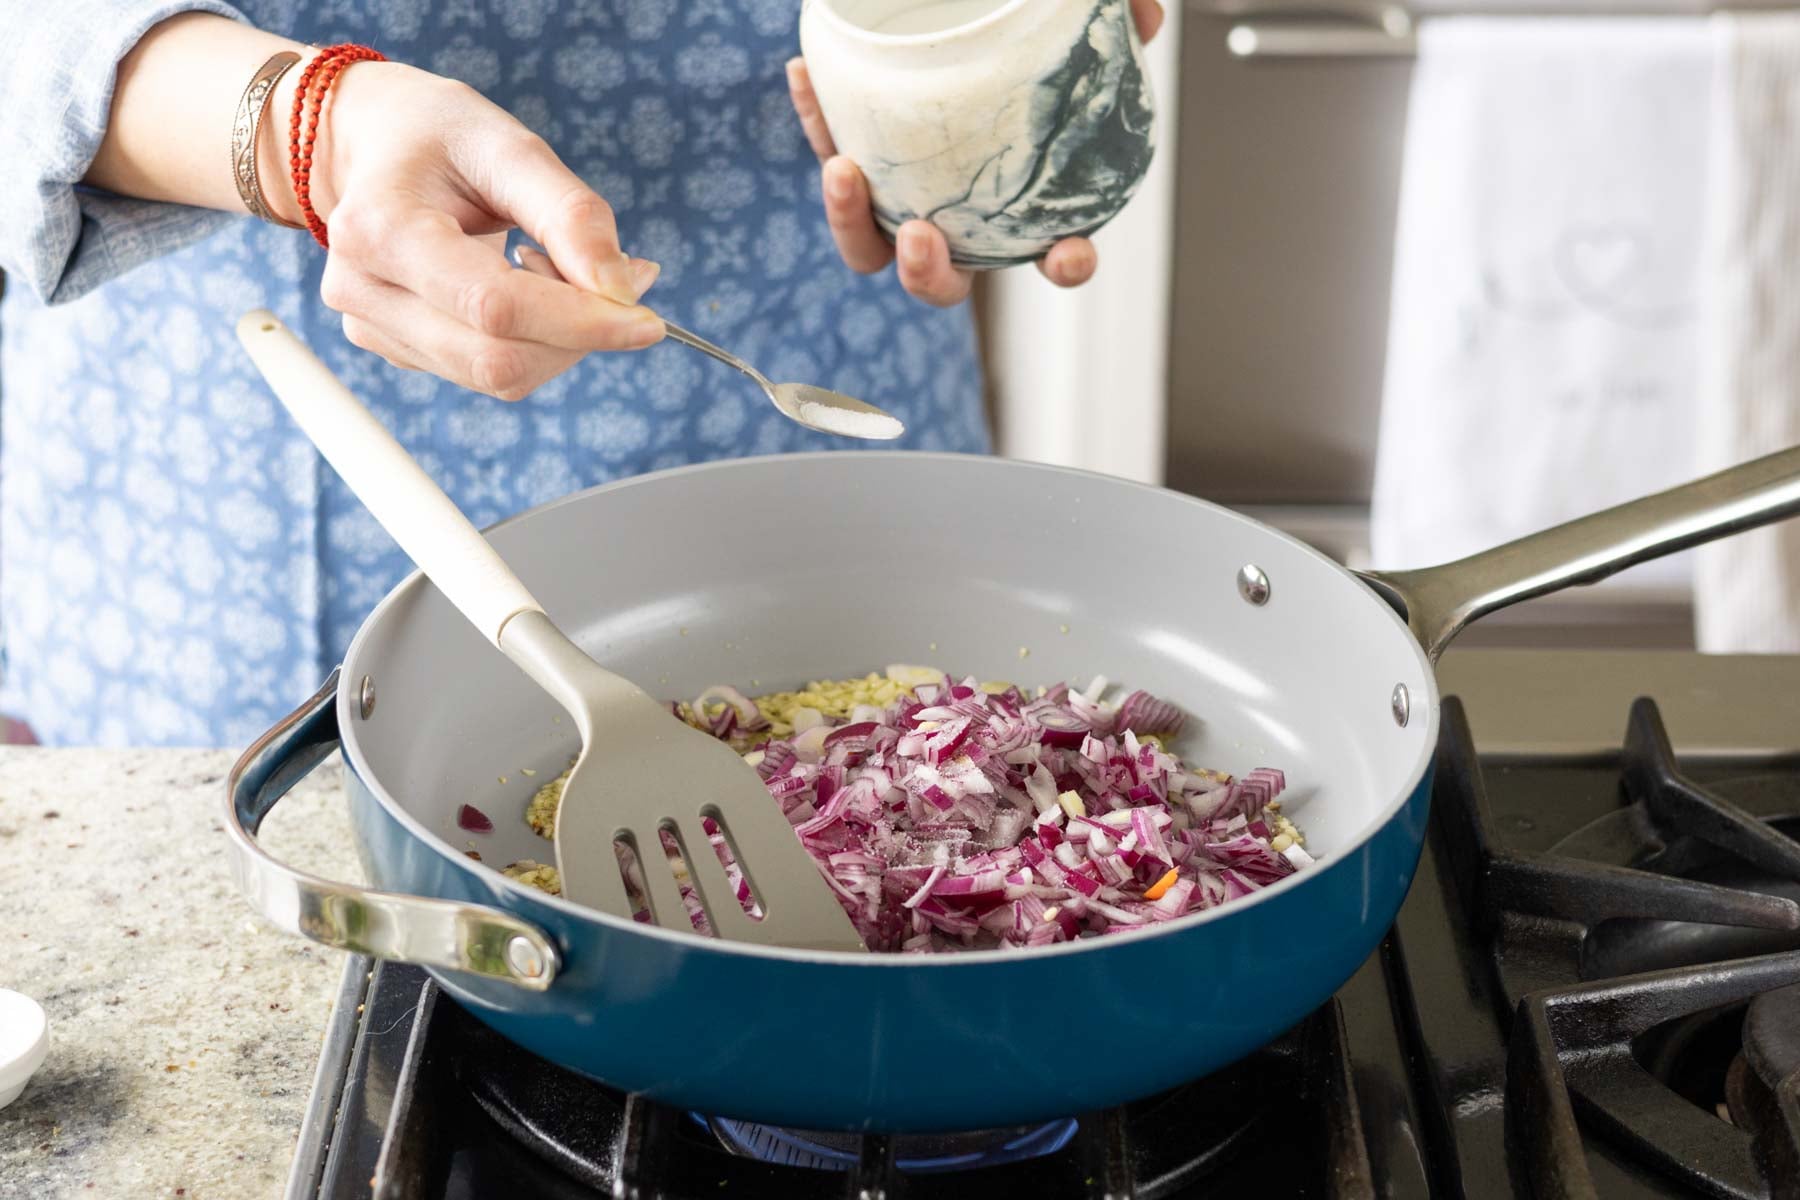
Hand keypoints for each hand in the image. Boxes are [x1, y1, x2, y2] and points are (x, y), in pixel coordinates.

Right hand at [289, 61, 663, 400]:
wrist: (366, 144)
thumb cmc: (435, 136)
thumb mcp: (508, 145)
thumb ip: (569, 215)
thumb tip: (622, 290)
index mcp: (380, 228)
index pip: (495, 307)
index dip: (581, 323)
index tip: (647, 320)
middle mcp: (363, 289)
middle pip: (499, 359)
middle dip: (578, 333)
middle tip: (615, 280)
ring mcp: (373, 326)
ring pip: (499, 376)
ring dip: (560, 339)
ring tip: (560, 266)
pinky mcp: (394, 348)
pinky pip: (487, 371)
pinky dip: (535, 341)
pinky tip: (530, 288)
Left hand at [787, 0, 1164, 306]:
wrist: (947, 31)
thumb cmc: (1020, 57)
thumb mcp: (1069, 45)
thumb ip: (1110, 30)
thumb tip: (1146, 13)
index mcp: (1017, 216)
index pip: (1053, 260)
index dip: (1064, 264)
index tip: (1067, 253)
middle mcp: (957, 226)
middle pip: (940, 283)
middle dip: (928, 273)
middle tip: (922, 235)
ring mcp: (902, 203)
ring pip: (870, 246)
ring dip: (850, 221)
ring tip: (842, 170)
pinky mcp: (856, 167)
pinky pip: (830, 153)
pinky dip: (816, 119)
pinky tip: (803, 75)